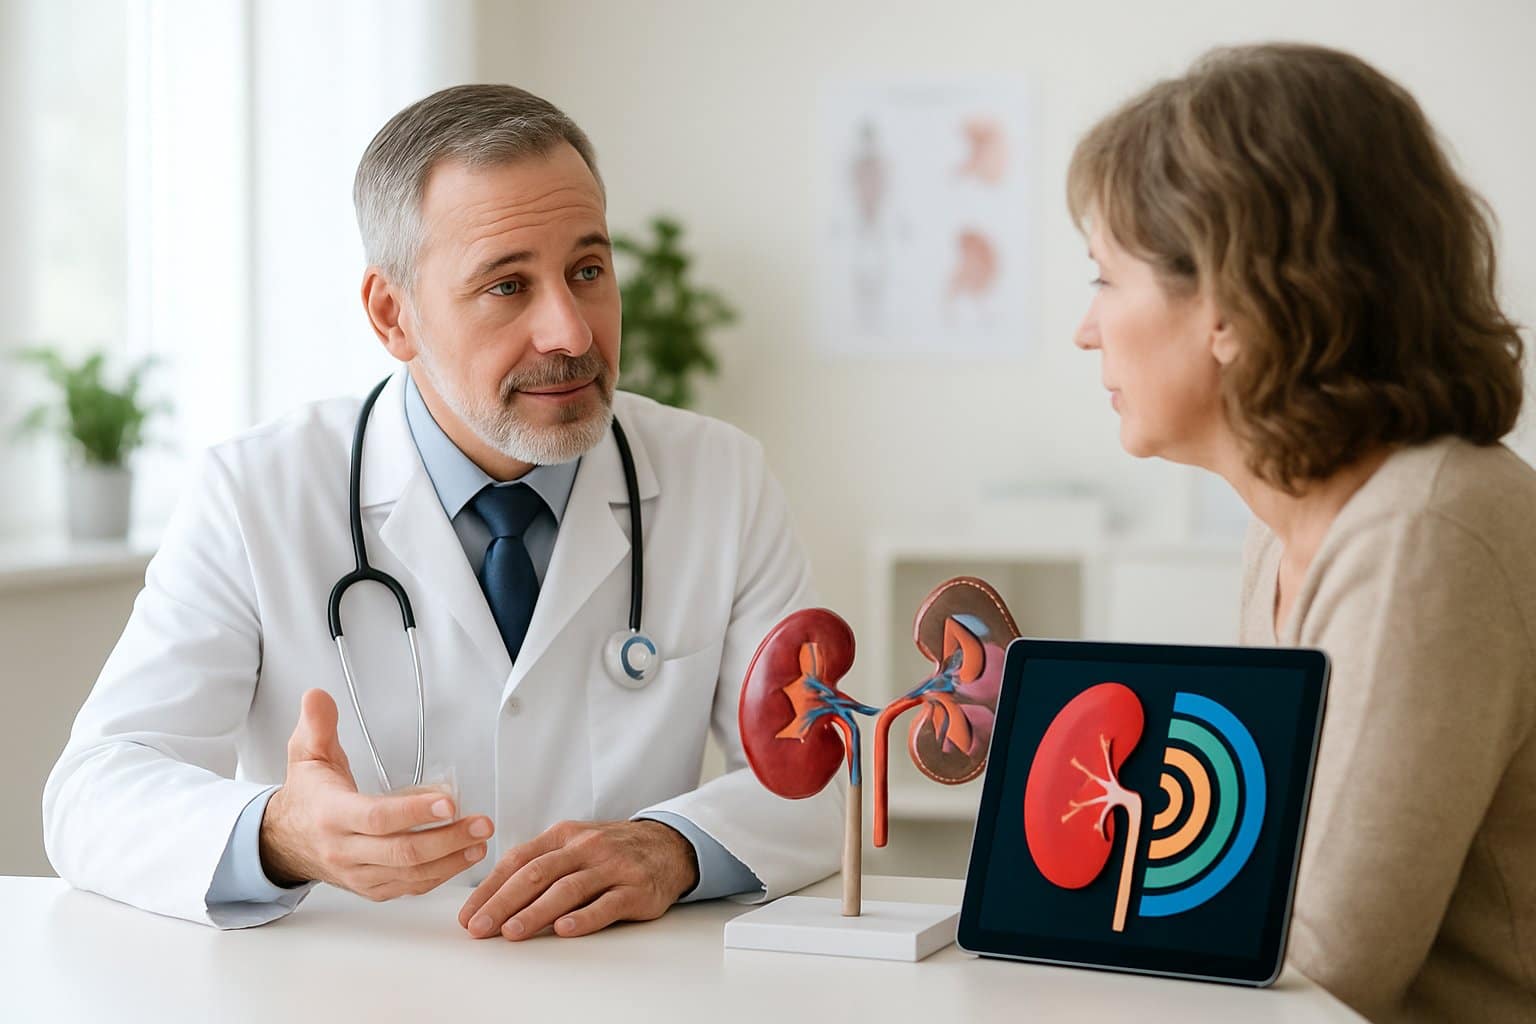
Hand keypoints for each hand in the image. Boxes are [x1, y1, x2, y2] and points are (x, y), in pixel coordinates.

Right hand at [259, 688, 494, 899]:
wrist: (284, 842)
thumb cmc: (307, 797)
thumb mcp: (306, 755)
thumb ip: (317, 725)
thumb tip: (318, 696)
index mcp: (332, 815)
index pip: (377, 817)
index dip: (413, 813)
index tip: (448, 802)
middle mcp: (346, 850)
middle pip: (402, 852)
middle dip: (447, 839)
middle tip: (480, 824)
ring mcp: (359, 873)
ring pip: (410, 874)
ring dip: (451, 860)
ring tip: (480, 840)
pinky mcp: (371, 888)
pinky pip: (409, 888)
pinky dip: (440, 876)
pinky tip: (463, 858)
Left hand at [457, 819, 698, 939]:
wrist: (668, 845)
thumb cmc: (610, 851)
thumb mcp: (573, 846)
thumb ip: (539, 865)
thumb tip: (493, 898)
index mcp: (563, 836)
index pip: (518, 860)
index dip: (489, 888)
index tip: (468, 914)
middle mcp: (585, 847)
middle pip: (537, 874)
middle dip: (503, 903)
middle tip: (480, 928)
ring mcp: (611, 867)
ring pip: (567, 889)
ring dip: (536, 912)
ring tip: (512, 932)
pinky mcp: (634, 889)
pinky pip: (606, 904)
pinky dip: (584, 918)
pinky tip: (565, 930)